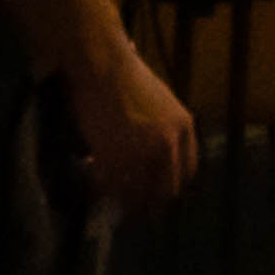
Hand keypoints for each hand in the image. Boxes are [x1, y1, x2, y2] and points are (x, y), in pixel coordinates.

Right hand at [72, 39, 197, 215]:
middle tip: (128, 209)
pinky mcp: (116, 157)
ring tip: (104, 197)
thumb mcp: (159, 103)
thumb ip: (161, 133)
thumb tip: (147, 165)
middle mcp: (170, 143)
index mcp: (185, 127)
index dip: (166, 188)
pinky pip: (110, 187)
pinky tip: (90, 182)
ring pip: (136, 194)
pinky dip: (99, 189)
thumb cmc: (124, 77)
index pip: (185, 172)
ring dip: (119, 199)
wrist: (101, 64)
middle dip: (146, 203)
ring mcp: (144, 152)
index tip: (152, 195)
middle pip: (165, 191)